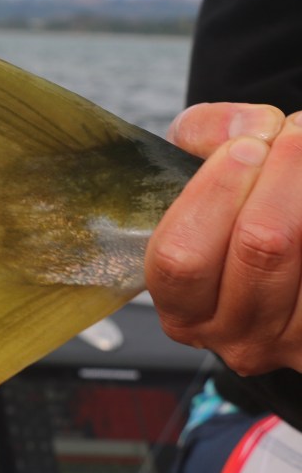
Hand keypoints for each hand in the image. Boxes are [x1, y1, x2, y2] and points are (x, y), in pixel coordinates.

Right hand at [146, 102, 301, 374]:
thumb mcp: (194, 171)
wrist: (279, 247)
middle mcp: (235, 338)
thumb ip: (206, 133)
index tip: (244, 147)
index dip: (214, 193)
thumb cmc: (229, 213)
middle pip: (261, 248)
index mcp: (182, 309)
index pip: (182, 257)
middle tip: (294, 134)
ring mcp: (293, 342)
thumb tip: (254, 130)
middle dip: (283, 176)